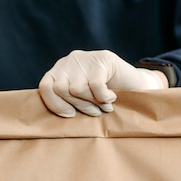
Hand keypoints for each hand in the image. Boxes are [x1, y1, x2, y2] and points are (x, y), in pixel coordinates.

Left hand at [39, 49, 166, 117]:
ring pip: (76, 88)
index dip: (55, 104)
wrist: (135, 84)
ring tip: (104, 106)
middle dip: (78, 106)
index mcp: (60, 70)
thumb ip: (66, 102)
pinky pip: (94, 85)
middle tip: (94, 112)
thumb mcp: (81, 99)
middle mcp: (69, 61)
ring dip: (92, 103)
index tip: (70, 114)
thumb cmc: (105, 97)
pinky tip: (111, 97)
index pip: (45, 87)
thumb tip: (50, 122)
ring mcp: (86, 57)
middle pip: (61, 89)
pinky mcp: (103, 58)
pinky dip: (103, 97)